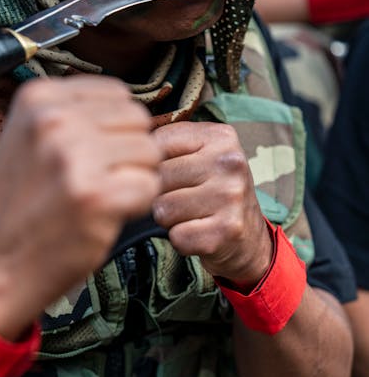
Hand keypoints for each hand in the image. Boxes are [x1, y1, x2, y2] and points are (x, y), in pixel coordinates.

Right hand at [0, 76, 161, 339]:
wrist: (0, 260)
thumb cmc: (21, 198)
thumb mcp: (28, 133)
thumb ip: (71, 108)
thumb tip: (126, 99)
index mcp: (38, 97)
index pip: (118, 92)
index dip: (114, 126)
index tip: (88, 152)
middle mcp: (54, 120)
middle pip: (138, 118)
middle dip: (128, 149)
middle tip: (96, 177)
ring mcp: (75, 157)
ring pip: (149, 150)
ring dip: (134, 176)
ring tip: (98, 194)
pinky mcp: (96, 196)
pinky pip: (150, 186)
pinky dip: (136, 204)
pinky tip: (104, 213)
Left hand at [152, 121, 272, 287]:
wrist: (250, 238)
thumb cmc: (214, 190)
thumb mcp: (202, 155)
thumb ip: (169, 144)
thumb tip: (125, 148)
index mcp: (220, 136)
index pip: (158, 143)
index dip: (153, 164)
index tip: (171, 173)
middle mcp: (229, 163)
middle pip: (158, 177)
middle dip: (160, 193)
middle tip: (183, 198)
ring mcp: (230, 197)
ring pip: (163, 209)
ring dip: (169, 218)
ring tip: (190, 215)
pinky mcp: (226, 231)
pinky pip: (177, 236)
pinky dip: (182, 240)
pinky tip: (199, 232)